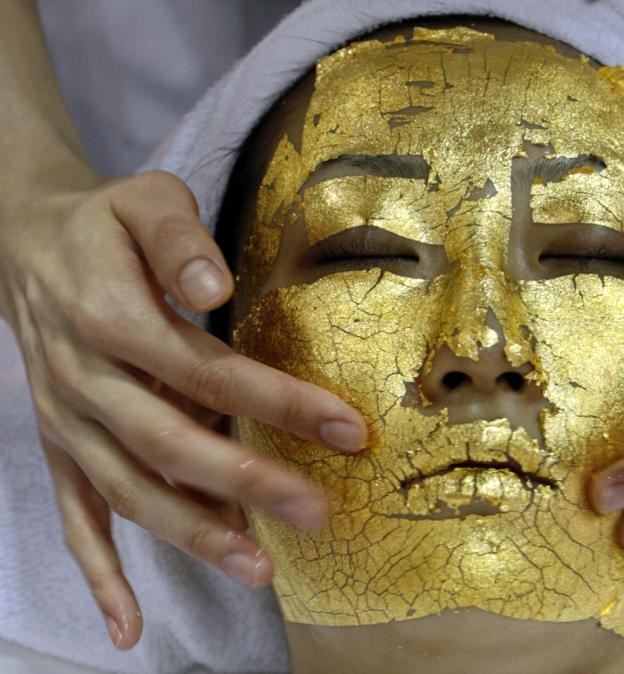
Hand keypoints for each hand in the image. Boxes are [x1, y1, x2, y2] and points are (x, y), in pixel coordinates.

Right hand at [0, 170, 366, 649]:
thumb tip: (215, 288)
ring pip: (130, 490)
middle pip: (171, 442)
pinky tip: (128, 628)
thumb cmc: (106, 222)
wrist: (26, 240)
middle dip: (247, 482)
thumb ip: (179, 241)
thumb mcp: (145, 200)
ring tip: (259, 568)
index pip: (207, 372)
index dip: (278, 402)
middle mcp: (85, 379)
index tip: (347, 428)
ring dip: (194, 533)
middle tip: (318, 511)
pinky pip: (74, 516)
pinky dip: (99, 573)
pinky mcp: (61, 444)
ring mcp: (68, 421)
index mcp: (111, 318)